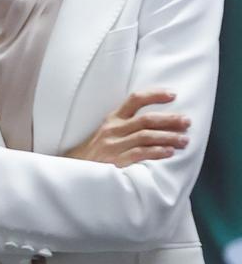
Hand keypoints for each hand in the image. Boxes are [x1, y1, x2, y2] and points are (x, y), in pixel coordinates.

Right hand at [64, 89, 189, 166]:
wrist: (75, 169)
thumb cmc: (98, 151)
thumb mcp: (107, 132)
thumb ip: (126, 125)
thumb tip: (158, 122)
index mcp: (113, 119)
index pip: (134, 100)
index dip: (155, 95)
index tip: (173, 95)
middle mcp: (114, 129)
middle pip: (146, 119)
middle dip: (170, 120)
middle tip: (187, 122)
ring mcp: (114, 145)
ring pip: (146, 136)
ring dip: (168, 137)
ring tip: (184, 140)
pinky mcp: (115, 161)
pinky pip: (139, 154)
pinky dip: (156, 152)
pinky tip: (169, 152)